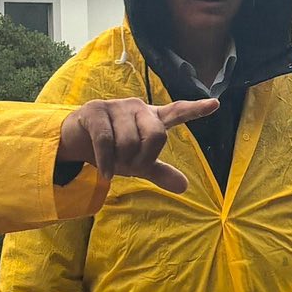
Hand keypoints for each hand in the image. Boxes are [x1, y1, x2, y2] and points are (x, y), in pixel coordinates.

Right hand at [60, 97, 218, 193]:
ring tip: (112, 162)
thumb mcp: (137, 164)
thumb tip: (184, 187)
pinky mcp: (95, 111)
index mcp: (151, 118)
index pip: (177, 112)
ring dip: (120, 161)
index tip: (216, 104)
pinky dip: (106, 162)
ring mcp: (116, 107)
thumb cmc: (112, 150)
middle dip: (143, 158)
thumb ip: (159, 172)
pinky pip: (106, 141)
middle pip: (156, 136)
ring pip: (129, 141)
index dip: (196, 109)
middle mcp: (138, 108)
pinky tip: (105, 173)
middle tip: (130, 166)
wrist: (75, 142)